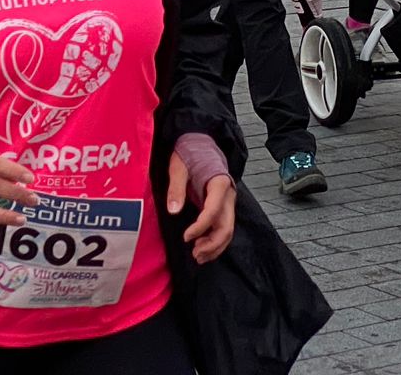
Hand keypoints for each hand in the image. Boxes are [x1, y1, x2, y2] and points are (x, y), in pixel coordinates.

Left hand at [167, 150, 235, 265]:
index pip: (213, 211)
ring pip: (227, 230)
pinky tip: (203, 248)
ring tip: (198, 256)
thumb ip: (176, 188)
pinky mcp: (223, 207)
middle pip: (226, 226)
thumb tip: (173, 211)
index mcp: (219, 183)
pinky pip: (224, 228)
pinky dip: (216, 241)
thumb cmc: (188, 154)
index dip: (200, 227)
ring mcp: (227, 202)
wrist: (199, 144)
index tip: (186, 237)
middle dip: (212, 244)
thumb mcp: (178, 167)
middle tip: (195, 254)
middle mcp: (228, 196)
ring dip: (215, 246)